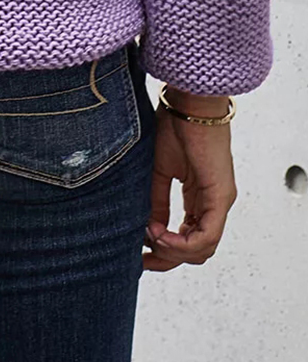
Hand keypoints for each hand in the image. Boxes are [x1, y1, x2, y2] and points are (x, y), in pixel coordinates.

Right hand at [143, 87, 236, 271]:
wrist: (189, 103)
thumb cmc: (175, 125)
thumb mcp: (159, 171)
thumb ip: (156, 202)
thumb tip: (149, 229)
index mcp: (201, 197)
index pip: (189, 238)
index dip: (165, 252)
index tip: (142, 254)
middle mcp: (214, 204)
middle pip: (197, 251)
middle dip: (168, 259)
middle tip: (144, 258)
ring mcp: (219, 201)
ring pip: (203, 248)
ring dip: (173, 251)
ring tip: (150, 237)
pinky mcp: (220, 196)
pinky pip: (207, 235)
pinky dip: (182, 242)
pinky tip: (160, 234)